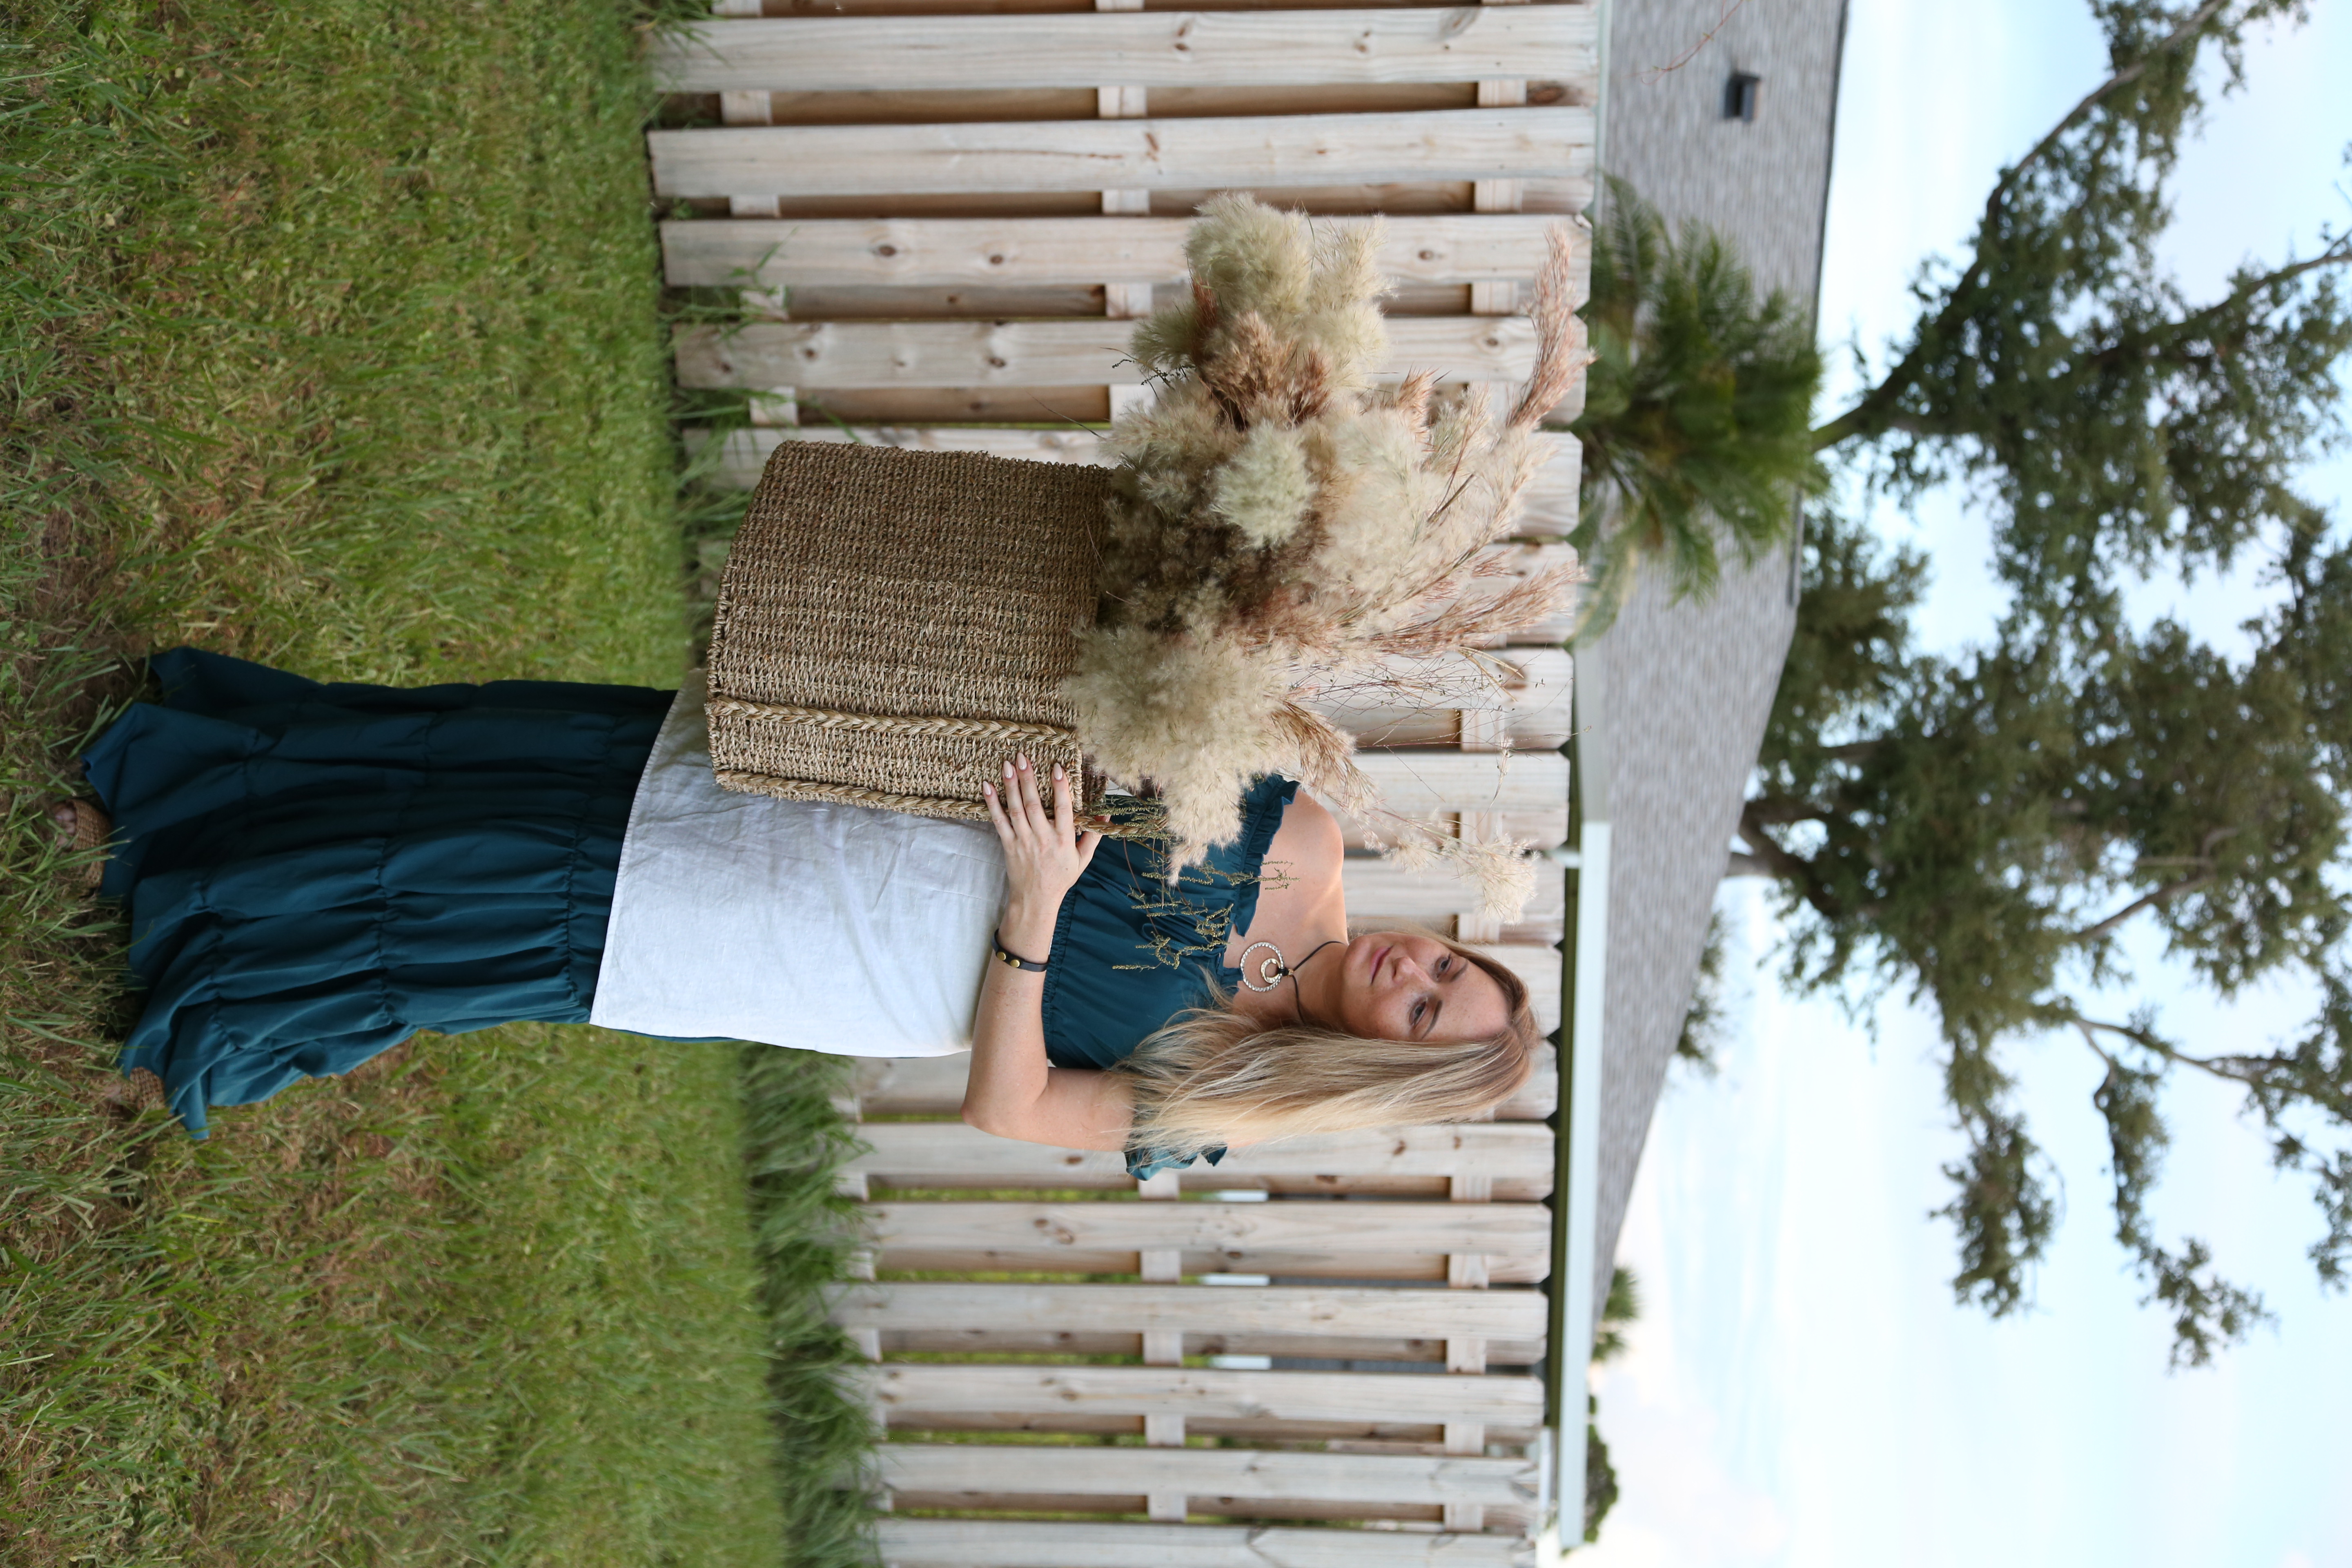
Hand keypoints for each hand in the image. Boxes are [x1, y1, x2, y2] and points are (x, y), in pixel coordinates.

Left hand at [982, 755, 1101, 955]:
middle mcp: (1043, 839)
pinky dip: (992, 804)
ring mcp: (1024, 841)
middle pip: (1034, 805)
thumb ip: (1093, 836)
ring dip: (1010, 786)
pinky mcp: (1009, 845)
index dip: (1060, 788)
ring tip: (1007, 765)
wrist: (1036, 900)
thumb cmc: (1061, 877)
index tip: (1057, 767)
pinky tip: (987, 787)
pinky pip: (999, 821)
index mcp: (1063, 840)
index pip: (1063, 810)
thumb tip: (1106, 815)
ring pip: (1016, 810)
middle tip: (1023, 757)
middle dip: (1028, 780)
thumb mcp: (1083, 859)